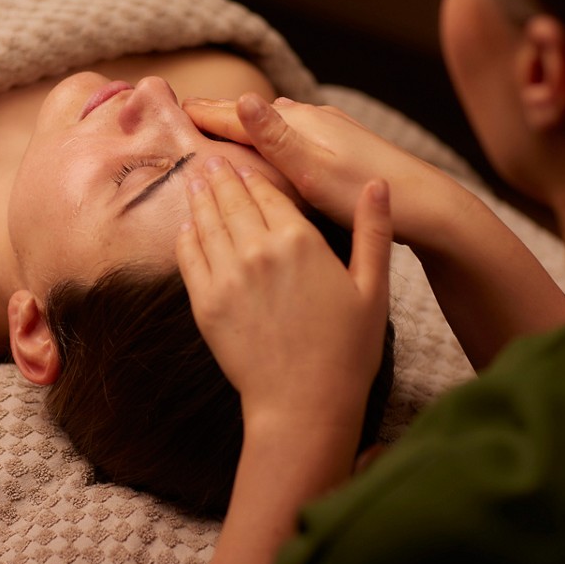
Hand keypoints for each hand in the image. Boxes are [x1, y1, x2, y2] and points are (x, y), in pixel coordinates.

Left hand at [176, 156, 392, 432]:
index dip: (253, 174)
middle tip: (209, 160)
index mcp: (299, 240)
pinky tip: (186, 225)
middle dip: (220, 177)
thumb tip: (379, 184)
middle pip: (232, 201)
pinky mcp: (205, 303)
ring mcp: (227, 275)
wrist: (304, 404)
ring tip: (194, 179)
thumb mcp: (373, 288)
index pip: (268, 193)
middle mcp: (258, 250)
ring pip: (206, 222)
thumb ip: (374, 230)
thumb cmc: (347, 350)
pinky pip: (189, 257)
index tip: (241, 159)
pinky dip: (186, 235)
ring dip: (199, 197)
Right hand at [185, 93, 443, 238]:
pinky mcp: (342, 147)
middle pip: (256, 113)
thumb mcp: (314, 171)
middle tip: (187, 111)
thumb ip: (275, 138)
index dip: (206, 113)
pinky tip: (276, 143)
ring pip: (275, 121)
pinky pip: (292, 133)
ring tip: (222, 124)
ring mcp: (330, 131)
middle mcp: (314, 119)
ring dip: (246, 122)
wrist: (428, 207)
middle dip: (221, 111)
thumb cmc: (366, 194)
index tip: (173, 108)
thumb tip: (242, 98)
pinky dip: (269, 134)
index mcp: (301, 123)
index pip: (240, 114)